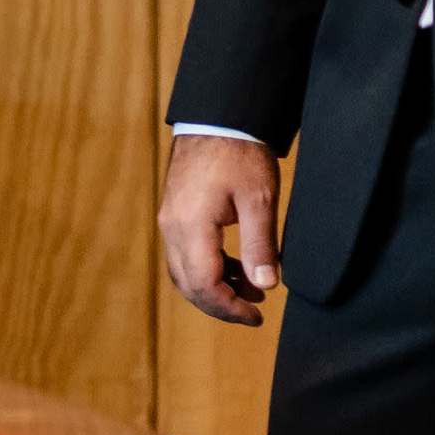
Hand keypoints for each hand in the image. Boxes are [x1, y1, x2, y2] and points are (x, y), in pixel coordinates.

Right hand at [158, 133, 281, 326]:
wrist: (216, 119)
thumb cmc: (239, 154)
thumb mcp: (260, 200)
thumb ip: (261, 245)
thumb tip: (266, 285)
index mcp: (191, 227)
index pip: (204, 284)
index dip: (230, 307)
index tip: (258, 315)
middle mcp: (172, 229)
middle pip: (188, 284)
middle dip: (221, 304)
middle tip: (255, 312)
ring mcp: (169, 221)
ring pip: (183, 272)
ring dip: (214, 288)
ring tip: (252, 289)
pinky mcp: (174, 214)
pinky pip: (185, 255)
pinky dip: (208, 269)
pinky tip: (236, 267)